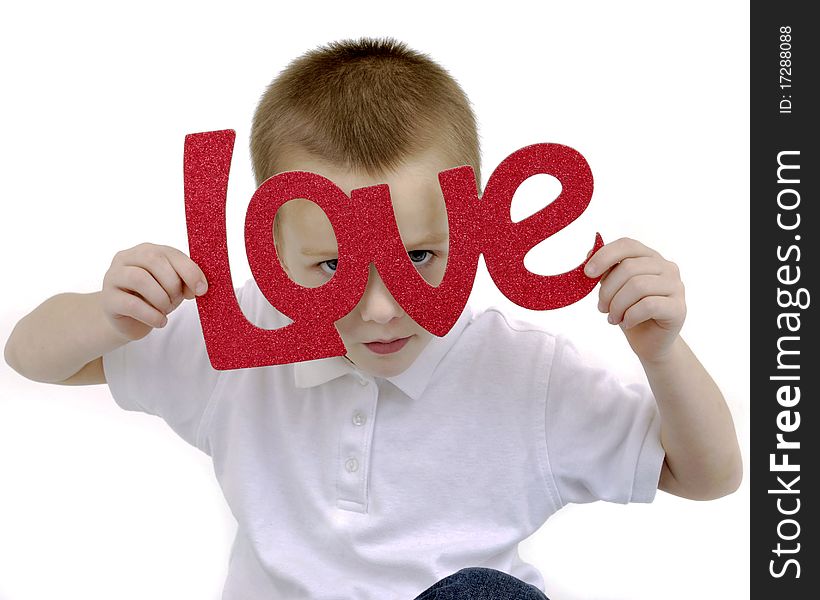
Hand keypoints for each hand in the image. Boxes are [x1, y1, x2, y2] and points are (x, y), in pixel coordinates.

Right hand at [101, 243, 207, 340]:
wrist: (128, 320)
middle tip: (176, 300)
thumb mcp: (173, 287)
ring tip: (166, 309)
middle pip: (154, 261)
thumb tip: (200, 287)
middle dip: (172, 284)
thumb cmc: (154, 298)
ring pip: (140, 279)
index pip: (170, 253)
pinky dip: (152, 315)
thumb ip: (185, 281)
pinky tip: (160, 321)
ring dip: (161, 298)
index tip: (202, 289)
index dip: (190, 271)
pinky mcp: (108, 299)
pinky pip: (132, 304)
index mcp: (147, 250)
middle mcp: (127, 258)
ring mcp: (113, 277)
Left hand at [584, 237, 685, 362]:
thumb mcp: (613, 289)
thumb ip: (605, 271)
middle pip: (628, 268)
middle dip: (608, 291)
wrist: (650, 342)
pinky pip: (648, 305)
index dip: (604, 256)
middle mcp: (667, 267)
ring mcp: (676, 287)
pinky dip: (631, 316)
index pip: (627, 245)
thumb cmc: (630, 312)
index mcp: (650, 257)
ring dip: (618, 305)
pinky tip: (627, 323)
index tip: (587, 273)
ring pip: (638, 286)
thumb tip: (588, 254)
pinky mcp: (678, 308)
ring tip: (613, 318)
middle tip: (602, 308)